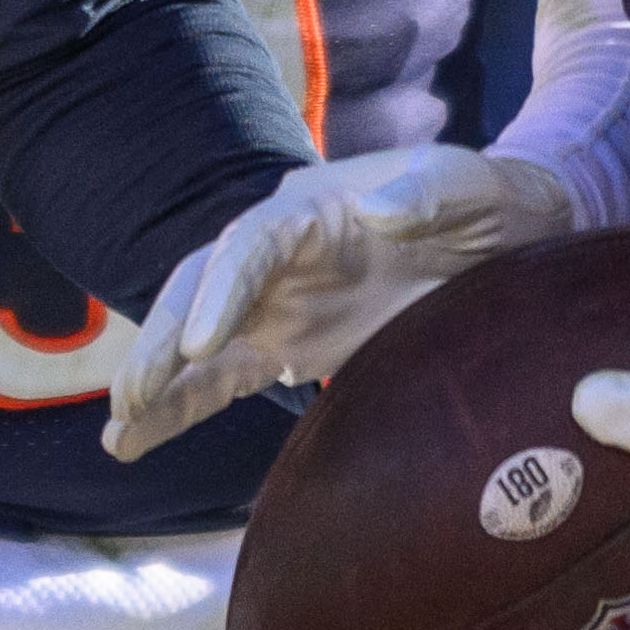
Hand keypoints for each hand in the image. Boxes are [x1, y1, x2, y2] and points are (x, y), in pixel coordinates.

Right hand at [98, 143, 577, 457]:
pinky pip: (219, 378)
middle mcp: (278, 254)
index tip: (196, 344)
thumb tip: (375, 209)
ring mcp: (277, 303)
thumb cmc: (489, 203)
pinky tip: (133, 443)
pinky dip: (178, 408)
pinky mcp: (288, 346)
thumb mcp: (473, 187)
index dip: (220, 293)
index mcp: (312, 208)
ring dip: (155, 383)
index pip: (248, 245)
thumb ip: (429, 192)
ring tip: (118, 433)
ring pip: (195, 340)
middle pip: (200, 290)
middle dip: (161, 343)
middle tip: (134, 398)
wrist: (512, 235)